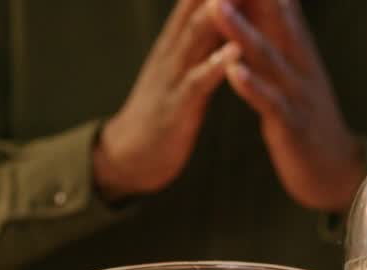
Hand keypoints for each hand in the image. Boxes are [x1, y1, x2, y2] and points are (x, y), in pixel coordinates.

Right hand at [94, 0, 236, 198]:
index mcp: (179, 37)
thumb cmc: (163, 108)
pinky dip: (217, 65)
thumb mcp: (182, 62)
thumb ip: (201, 32)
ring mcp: (173, 75)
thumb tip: (221, 3)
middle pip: (200, 1)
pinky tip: (236, 50)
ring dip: (219, 8)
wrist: (130, 156)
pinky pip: (198, 83)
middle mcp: (174, 47)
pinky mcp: (177, 108)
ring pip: (197, 34)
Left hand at [212, 0, 363, 210]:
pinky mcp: (292, 126)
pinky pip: (271, 104)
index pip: (277, 2)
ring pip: (268, 58)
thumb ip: (278, 30)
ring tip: (218, 6)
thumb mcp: (294, 67)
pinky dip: (253, 87)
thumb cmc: (308, 117)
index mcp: (297, 48)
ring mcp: (297, 94)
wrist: (336, 172)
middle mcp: (299, 64)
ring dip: (242, 32)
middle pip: (273, 19)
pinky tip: (233, 72)